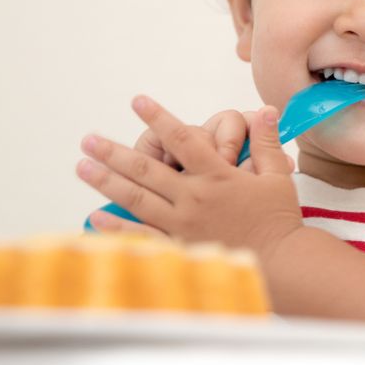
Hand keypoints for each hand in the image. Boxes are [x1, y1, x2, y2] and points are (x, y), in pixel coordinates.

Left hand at [77, 96, 302, 257]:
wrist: (281, 263)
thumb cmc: (279, 219)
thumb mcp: (277, 175)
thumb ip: (265, 141)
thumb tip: (265, 109)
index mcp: (217, 176)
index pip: (182, 139)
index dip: (159, 117)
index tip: (137, 100)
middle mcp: (194, 198)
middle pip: (147, 169)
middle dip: (114, 152)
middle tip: (88, 139)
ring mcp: (183, 224)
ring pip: (137, 199)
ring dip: (107, 181)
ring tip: (83, 167)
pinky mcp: (180, 247)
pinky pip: (143, 236)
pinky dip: (118, 227)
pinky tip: (96, 217)